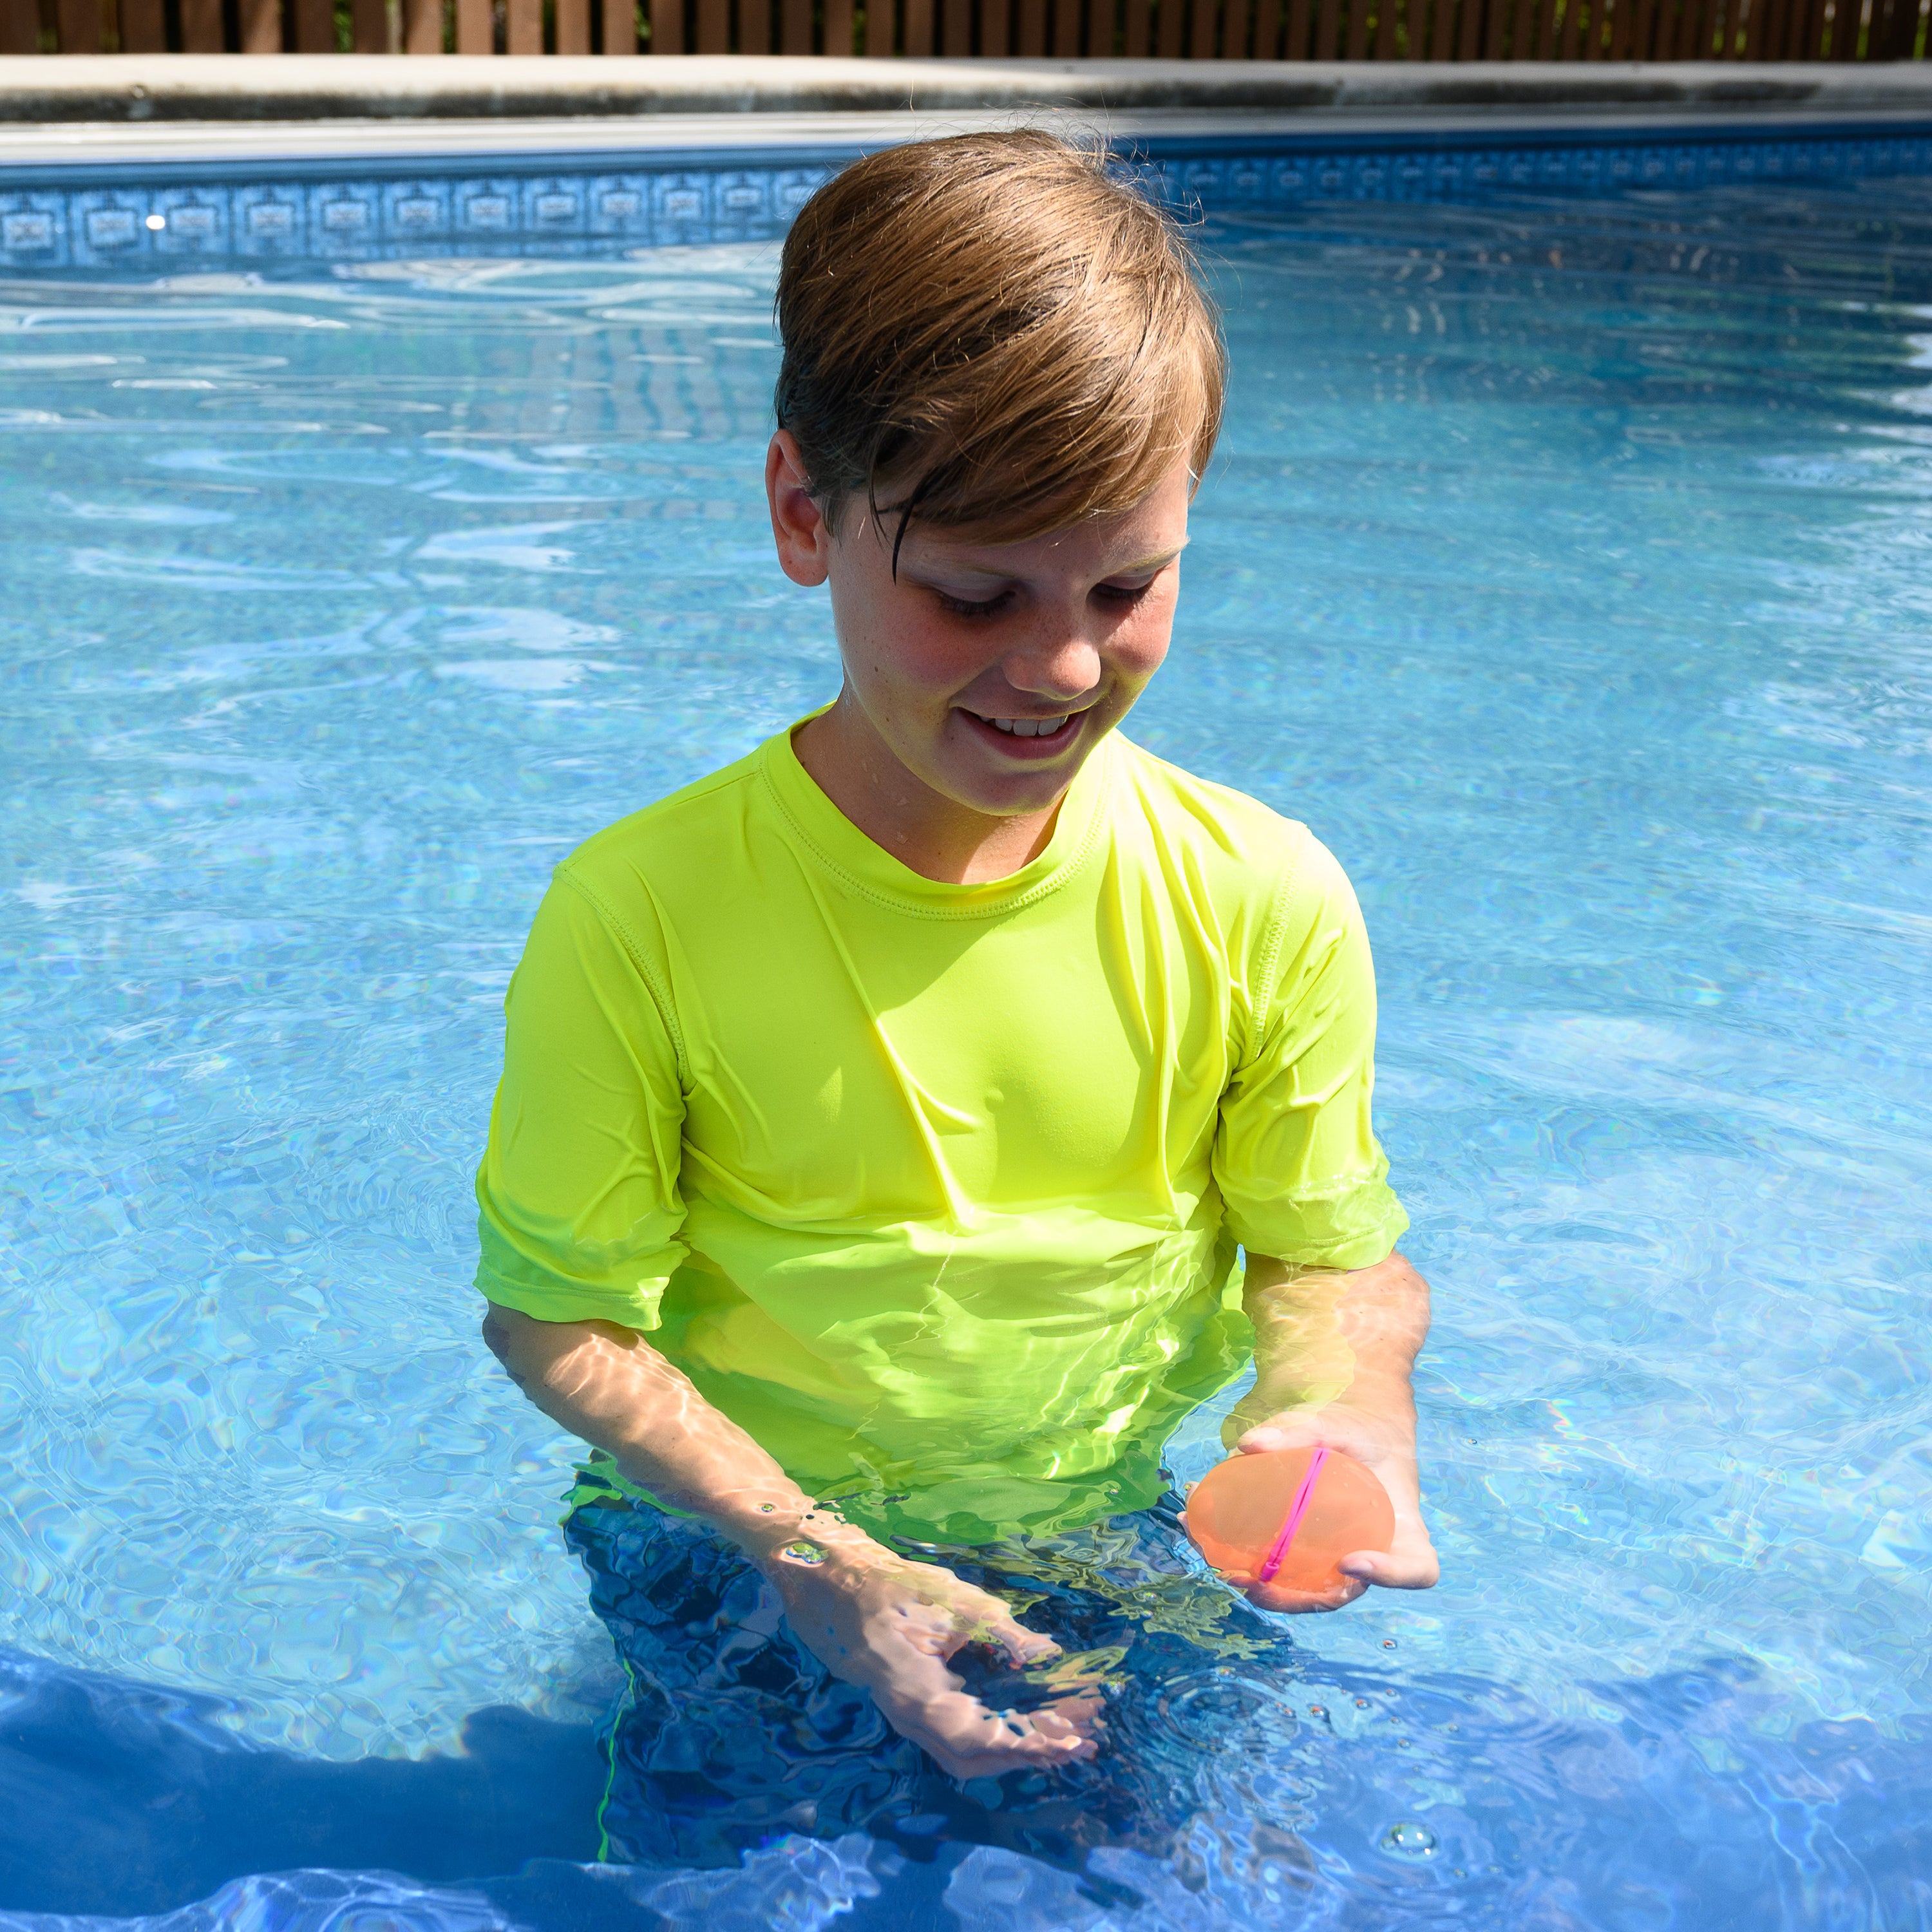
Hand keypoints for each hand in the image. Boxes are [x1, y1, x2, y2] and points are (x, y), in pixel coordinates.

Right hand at [755, 1524, 1102, 1779]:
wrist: (830, 1583)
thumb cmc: (888, 1587)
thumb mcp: (952, 1601)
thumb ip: (1003, 1633)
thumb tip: (1051, 1656)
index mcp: (918, 1696)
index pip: (981, 1738)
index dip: (1029, 1742)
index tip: (1072, 1738)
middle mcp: (914, 1720)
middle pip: (980, 1756)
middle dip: (1035, 1748)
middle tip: (1086, 1732)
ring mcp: (912, 1717)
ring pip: (971, 1751)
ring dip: (1021, 1742)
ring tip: (1069, 1727)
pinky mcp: (917, 1706)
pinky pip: (962, 1733)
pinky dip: (1001, 1728)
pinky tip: (1030, 1711)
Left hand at [1203, 1395, 1438, 1614]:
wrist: (1348, 1437)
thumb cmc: (1356, 1432)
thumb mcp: (1339, 1423)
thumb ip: (1302, 1431)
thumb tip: (1249, 1444)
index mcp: (1404, 1531)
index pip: (1416, 1569)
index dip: (1391, 1576)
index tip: (1351, 1560)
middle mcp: (1371, 1558)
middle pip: (1342, 1595)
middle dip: (1293, 1600)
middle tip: (1250, 1580)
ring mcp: (1332, 1564)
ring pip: (1299, 1589)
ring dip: (1252, 1584)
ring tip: (1210, 1556)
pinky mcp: (1298, 1556)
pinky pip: (1272, 1565)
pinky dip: (1232, 1552)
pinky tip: (1195, 1524)